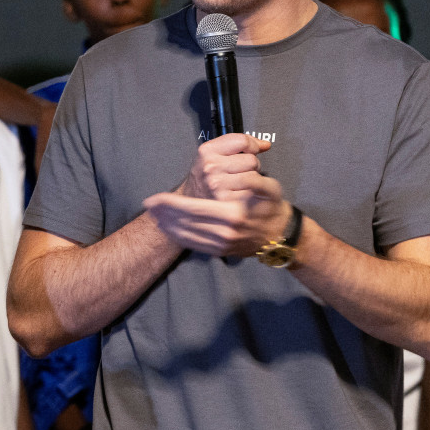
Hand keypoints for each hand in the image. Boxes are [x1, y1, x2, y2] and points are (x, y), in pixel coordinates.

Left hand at [143, 134, 290, 256]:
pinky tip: (168, 228)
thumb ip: (252, 181)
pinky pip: (193, 244)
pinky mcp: (220, 252)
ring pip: (186, 235)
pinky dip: (177, 236)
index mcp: (233, 214)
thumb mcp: (269, 188)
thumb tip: (236, 177)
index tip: (154, 198)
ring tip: (154, 215)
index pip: (192, 209)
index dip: (170, 204)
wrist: (280, 236)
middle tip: (149, 205)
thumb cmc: (272, 207)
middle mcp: (224, 232)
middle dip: (164, 214)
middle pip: (185, 222)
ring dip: (167, 225)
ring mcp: (221, 245)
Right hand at [179, 133, 270, 200]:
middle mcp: (211, 167)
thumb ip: (237, 144)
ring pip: (254, 177)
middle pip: (251, 160)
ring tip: (239, 182)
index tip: (254, 149)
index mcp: (207, 151)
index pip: (242, 141)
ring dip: (252, 180)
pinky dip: (250, 193)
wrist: (191, 199)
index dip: (253, 145)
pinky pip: (252, 192)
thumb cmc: (204, 177)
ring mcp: (218, 185)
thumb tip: (265, 145)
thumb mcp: (212, 153)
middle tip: (240, 171)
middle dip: (251, 165)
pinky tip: (240, 193)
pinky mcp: (227, 201)